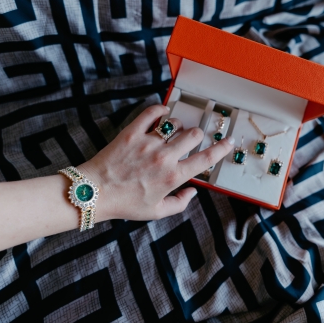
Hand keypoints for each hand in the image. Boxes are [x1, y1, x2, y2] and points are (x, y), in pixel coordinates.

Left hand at [79, 104, 234, 220]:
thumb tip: (194, 191)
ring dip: (177, 126)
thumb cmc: (125, 204)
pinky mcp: (132, 133)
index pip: (205, 159)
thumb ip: (180, 203)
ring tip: (171, 132)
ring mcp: (148, 143)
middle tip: (191, 138)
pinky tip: (162, 113)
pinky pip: (150, 113)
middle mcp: (164, 158)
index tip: (228, 142)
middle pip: (193, 135)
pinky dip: (159, 110)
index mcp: (173, 177)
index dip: (221, 149)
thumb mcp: (156, 212)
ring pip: (174, 124)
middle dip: (197, 135)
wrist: (95, 192)